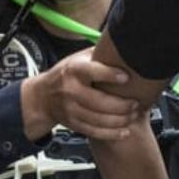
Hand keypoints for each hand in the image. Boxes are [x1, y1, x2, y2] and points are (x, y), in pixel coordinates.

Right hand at [21, 48, 141, 140]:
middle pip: (99, 101)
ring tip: (134, 114)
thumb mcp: (78, 58)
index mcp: (73, 70)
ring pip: (99, 119)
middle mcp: (70, 90)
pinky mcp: (73, 124)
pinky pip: (95, 131)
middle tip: (136, 103)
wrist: (42, 96)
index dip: (109, 75)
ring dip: (120, 120)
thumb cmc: (66, 74)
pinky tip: (125, 130)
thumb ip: (99, 54)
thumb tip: (124, 44)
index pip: (92, 72)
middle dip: (122, 104)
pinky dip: (112, 133)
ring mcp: (71, 109)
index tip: (126, 77)